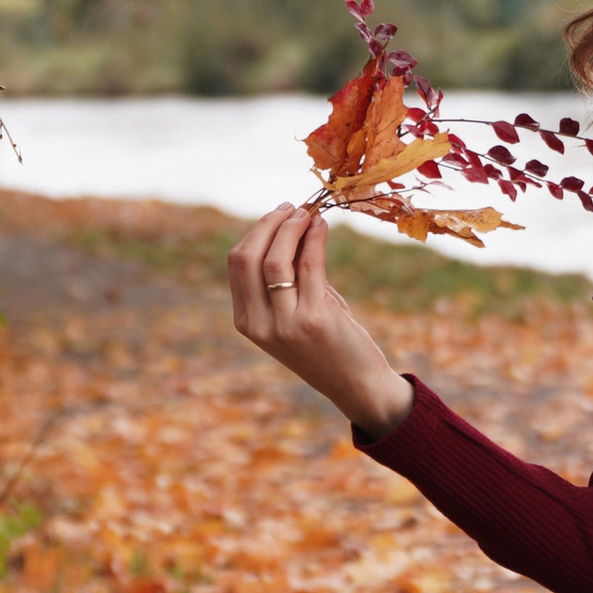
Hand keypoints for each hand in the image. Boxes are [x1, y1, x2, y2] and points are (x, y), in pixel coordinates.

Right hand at [227, 202, 410, 437]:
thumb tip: (289, 224)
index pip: (237, 265)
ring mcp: (285, 324)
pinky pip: (309, 265)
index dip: (257, 232)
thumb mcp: (292, 314)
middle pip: (247, 258)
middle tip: (291, 208)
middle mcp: (259, 325)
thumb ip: (283, 280)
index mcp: (246, 322)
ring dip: (292, 228)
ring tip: (309, 213)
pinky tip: (322, 226)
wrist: (355, 384)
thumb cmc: (326, 344)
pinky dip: (314, 238)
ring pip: (276, 259)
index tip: (278, 214)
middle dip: (268, 224)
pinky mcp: (315, 319)